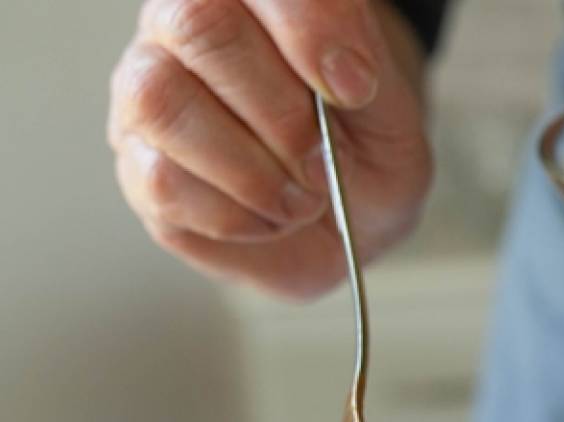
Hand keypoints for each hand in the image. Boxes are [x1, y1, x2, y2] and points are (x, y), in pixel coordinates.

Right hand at [108, 0, 432, 299]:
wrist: (351, 219)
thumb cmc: (362, 150)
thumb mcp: (390, 109)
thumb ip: (367, 69)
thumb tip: (340, 74)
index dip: (307, 27)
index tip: (355, 88)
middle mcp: (183, 29)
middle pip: (195, 25)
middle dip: (279, 111)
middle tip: (322, 160)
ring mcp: (147, 94)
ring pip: (160, 100)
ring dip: (251, 169)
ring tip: (301, 199)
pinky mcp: (137, 166)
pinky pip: (162, 179)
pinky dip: (235, 215)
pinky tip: (268, 218)